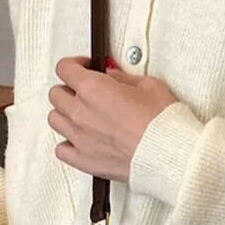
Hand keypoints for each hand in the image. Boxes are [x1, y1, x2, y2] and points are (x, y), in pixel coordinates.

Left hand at [48, 55, 176, 181]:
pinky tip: (80, 140)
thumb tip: (112, 76)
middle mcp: (80, 112)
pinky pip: (61, 149)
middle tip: (85, 91)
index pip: (65, 68)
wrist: (169, 154)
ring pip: (54, 119)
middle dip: (69, 89)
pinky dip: (67, 143)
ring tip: (82, 115)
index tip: (85, 68)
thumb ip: (123, 78)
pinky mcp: (84, 160)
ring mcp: (79, 137)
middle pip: (56, 94)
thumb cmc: (162, 122)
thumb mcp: (149, 86)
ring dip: (65, 114)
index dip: (75, 65)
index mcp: (93, 88)